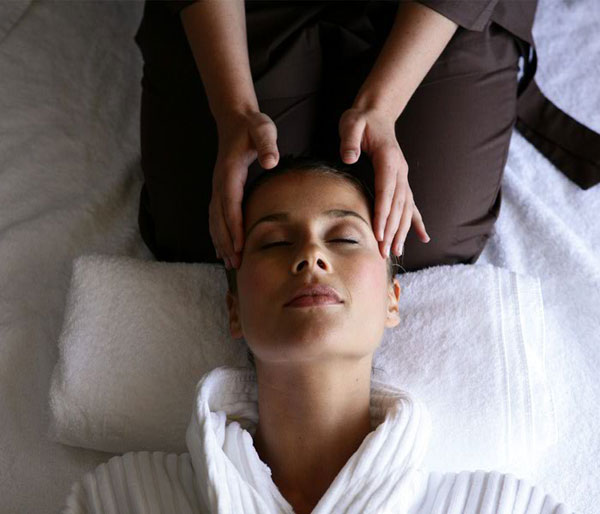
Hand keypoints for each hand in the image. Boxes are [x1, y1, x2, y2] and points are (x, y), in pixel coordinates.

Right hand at [210, 110, 278, 269]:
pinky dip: (218, 234)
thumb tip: (271, 162)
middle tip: (235, 264)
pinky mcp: (221, 190)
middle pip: (219, 218)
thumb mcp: (263, 129)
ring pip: (215, 220)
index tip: (239, 246)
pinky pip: (216, 217)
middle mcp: (219, 183)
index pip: (230, 204)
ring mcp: (217, 188)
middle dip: (226, 242)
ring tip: (229, 263)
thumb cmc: (252, 126)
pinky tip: (222, 250)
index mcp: (229, 172)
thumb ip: (267, 143)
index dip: (234, 226)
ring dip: (220, 242)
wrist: (235, 119)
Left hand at [338, 106, 429, 258]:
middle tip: (384, 252)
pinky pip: (412, 205)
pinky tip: (423, 238)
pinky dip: (417, 222)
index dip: (382, 213)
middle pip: (397, 206)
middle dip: (391, 230)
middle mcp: (400, 171)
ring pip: (406, 209)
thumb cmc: (361, 120)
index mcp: (388, 159)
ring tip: (397, 252)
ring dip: (402, 231)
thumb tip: (349, 158)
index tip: (378, 233)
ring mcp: (403, 177)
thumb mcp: (351, 123)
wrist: (377, 113)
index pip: (386, 191)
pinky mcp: (402, 181)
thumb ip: (350, 140)